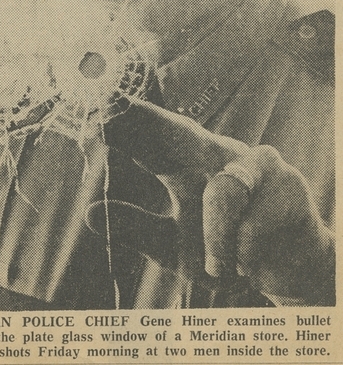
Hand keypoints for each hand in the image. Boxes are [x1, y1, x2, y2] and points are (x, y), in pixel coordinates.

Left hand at [91, 97, 333, 304]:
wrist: (288, 265)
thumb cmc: (223, 246)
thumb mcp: (172, 244)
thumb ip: (135, 228)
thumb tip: (89, 213)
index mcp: (189, 163)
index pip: (156, 137)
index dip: (131, 122)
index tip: (101, 106)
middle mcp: (218, 154)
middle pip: (184, 134)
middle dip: (151, 123)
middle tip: (114, 114)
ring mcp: (255, 166)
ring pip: (224, 195)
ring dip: (218, 238)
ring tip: (218, 270)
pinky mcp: (287, 186)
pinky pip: (257, 222)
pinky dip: (248, 251)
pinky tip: (252, 262)